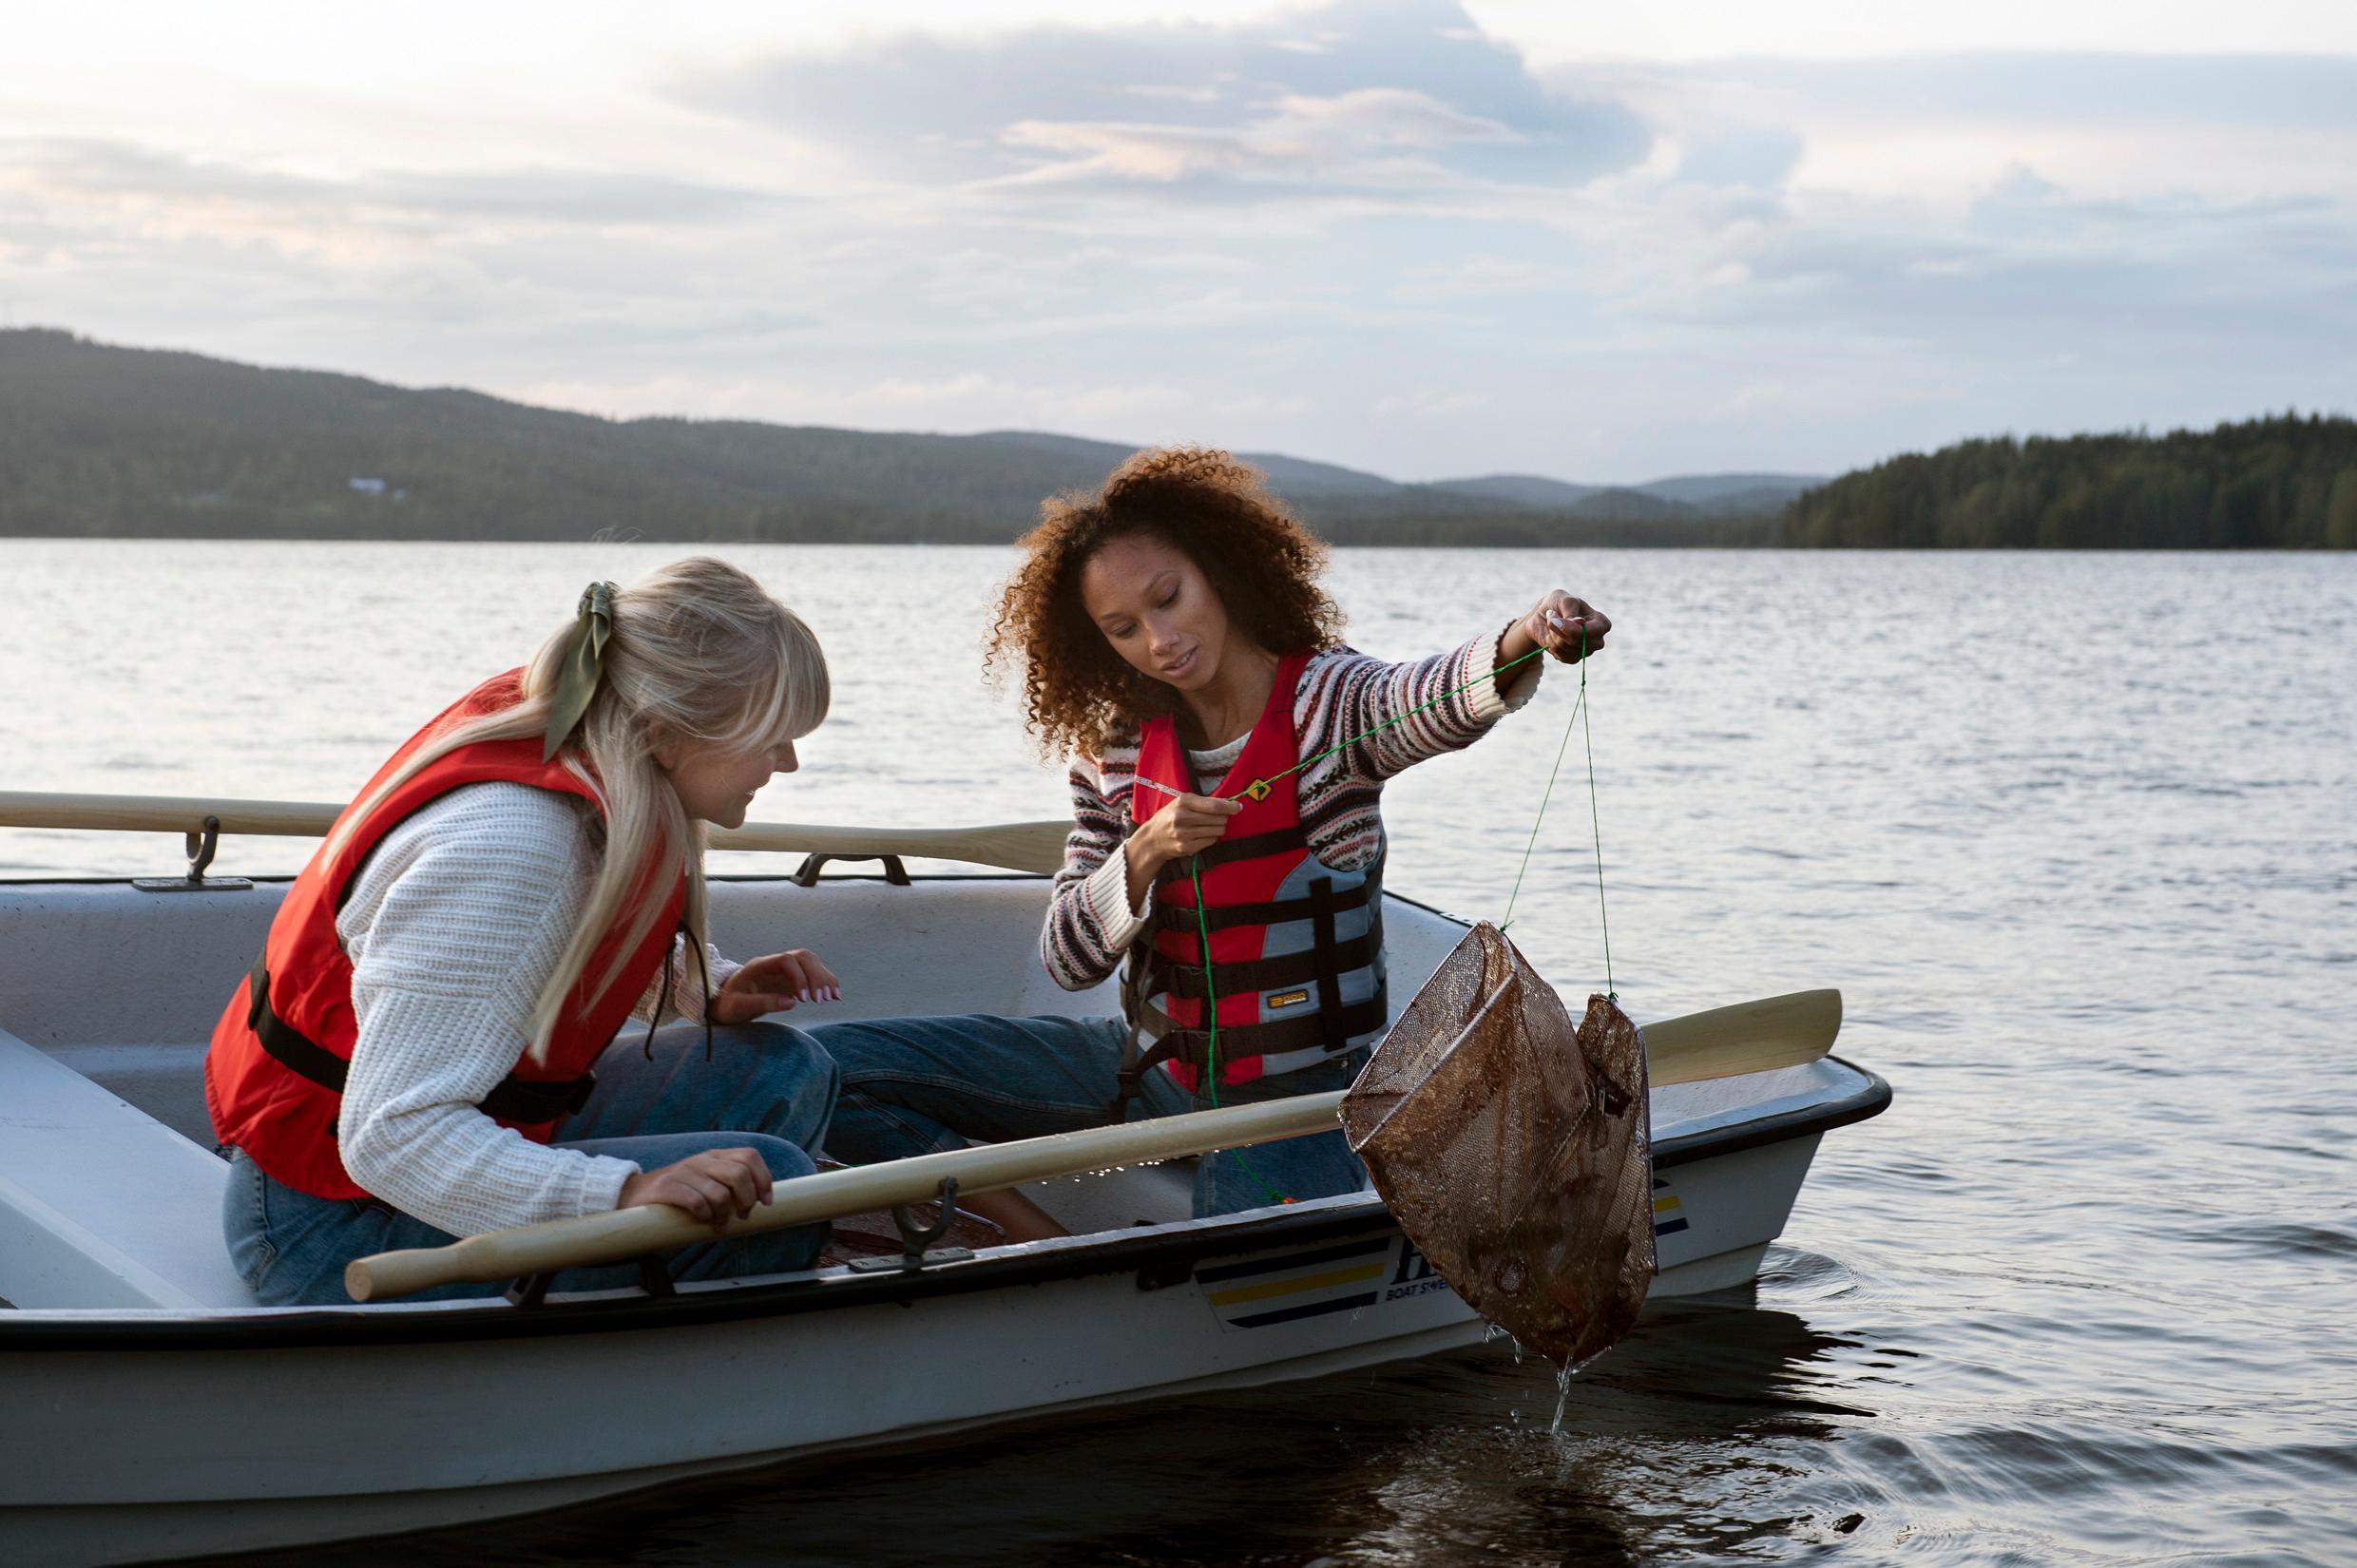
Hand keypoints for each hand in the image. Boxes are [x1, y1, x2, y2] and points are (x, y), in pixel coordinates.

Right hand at [618, 1146, 772, 1227]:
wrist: (633, 1195)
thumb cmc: (678, 1195)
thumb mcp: (706, 1183)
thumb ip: (729, 1186)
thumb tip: (760, 1203)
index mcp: (715, 1156)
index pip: (749, 1156)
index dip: (763, 1179)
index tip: (766, 1202)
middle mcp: (701, 1160)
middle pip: (739, 1174)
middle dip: (747, 1200)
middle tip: (742, 1215)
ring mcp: (683, 1171)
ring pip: (720, 1193)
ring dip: (724, 1215)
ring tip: (719, 1224)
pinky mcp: (666, 1187)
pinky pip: (696, 1203)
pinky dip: (706, 1217)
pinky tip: (704, 1222)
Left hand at [710, 948, 838, 1022]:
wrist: (724, 1002)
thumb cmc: (728, 1004)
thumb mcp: (739, 1007)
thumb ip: (763, 1003)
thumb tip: (791, 1002)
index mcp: (759, 966)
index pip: (786, 960)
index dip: (798, 977)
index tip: (802, 1000)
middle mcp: (775, 963)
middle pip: (803, 957)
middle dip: (816, 976)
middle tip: (820, 999)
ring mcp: (784, 969)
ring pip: (811, 962)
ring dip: (824, 978)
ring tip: (831, 998)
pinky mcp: (792, 978)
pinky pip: (813, 973)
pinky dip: (825, 982)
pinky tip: (833, 995)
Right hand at [1126, 787, 1243, 880]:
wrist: (1152, 838)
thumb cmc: (1170, 816)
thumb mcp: (1182, 802)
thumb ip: (1204, 802)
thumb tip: (1230, 804)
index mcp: (1183, 801)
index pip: (1213, 805)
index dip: (1229, 807)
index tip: (1238, 807)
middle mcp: (1182, 817)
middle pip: (1218, 819)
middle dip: (1223, 818)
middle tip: (1218, 818)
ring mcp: (1184, 834)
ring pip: (1217, 831)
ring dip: (1218, 828)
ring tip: (1208, 826)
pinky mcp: (1187, 847)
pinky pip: (1211, 841)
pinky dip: (1210, 837)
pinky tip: (1202, 835)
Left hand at [1520, 590, 1610, 662]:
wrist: (1542, 615)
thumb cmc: (1557, 603)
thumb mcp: (1563, 599)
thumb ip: (1571, 609)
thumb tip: (1580, 623)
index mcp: (1601, 622)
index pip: (1598, 630)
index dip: (1577, 628)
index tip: (1560, 620)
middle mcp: (1596, 639)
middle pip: (1580, 640)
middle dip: (1561, 629)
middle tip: (1551, 617)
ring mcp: (1585, 650)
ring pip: (1567, 647)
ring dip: (1553, 634)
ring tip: (1552, 623)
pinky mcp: (1572, 658)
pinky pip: (1560, 655)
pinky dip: (1551, 644)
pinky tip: (1552, 635)